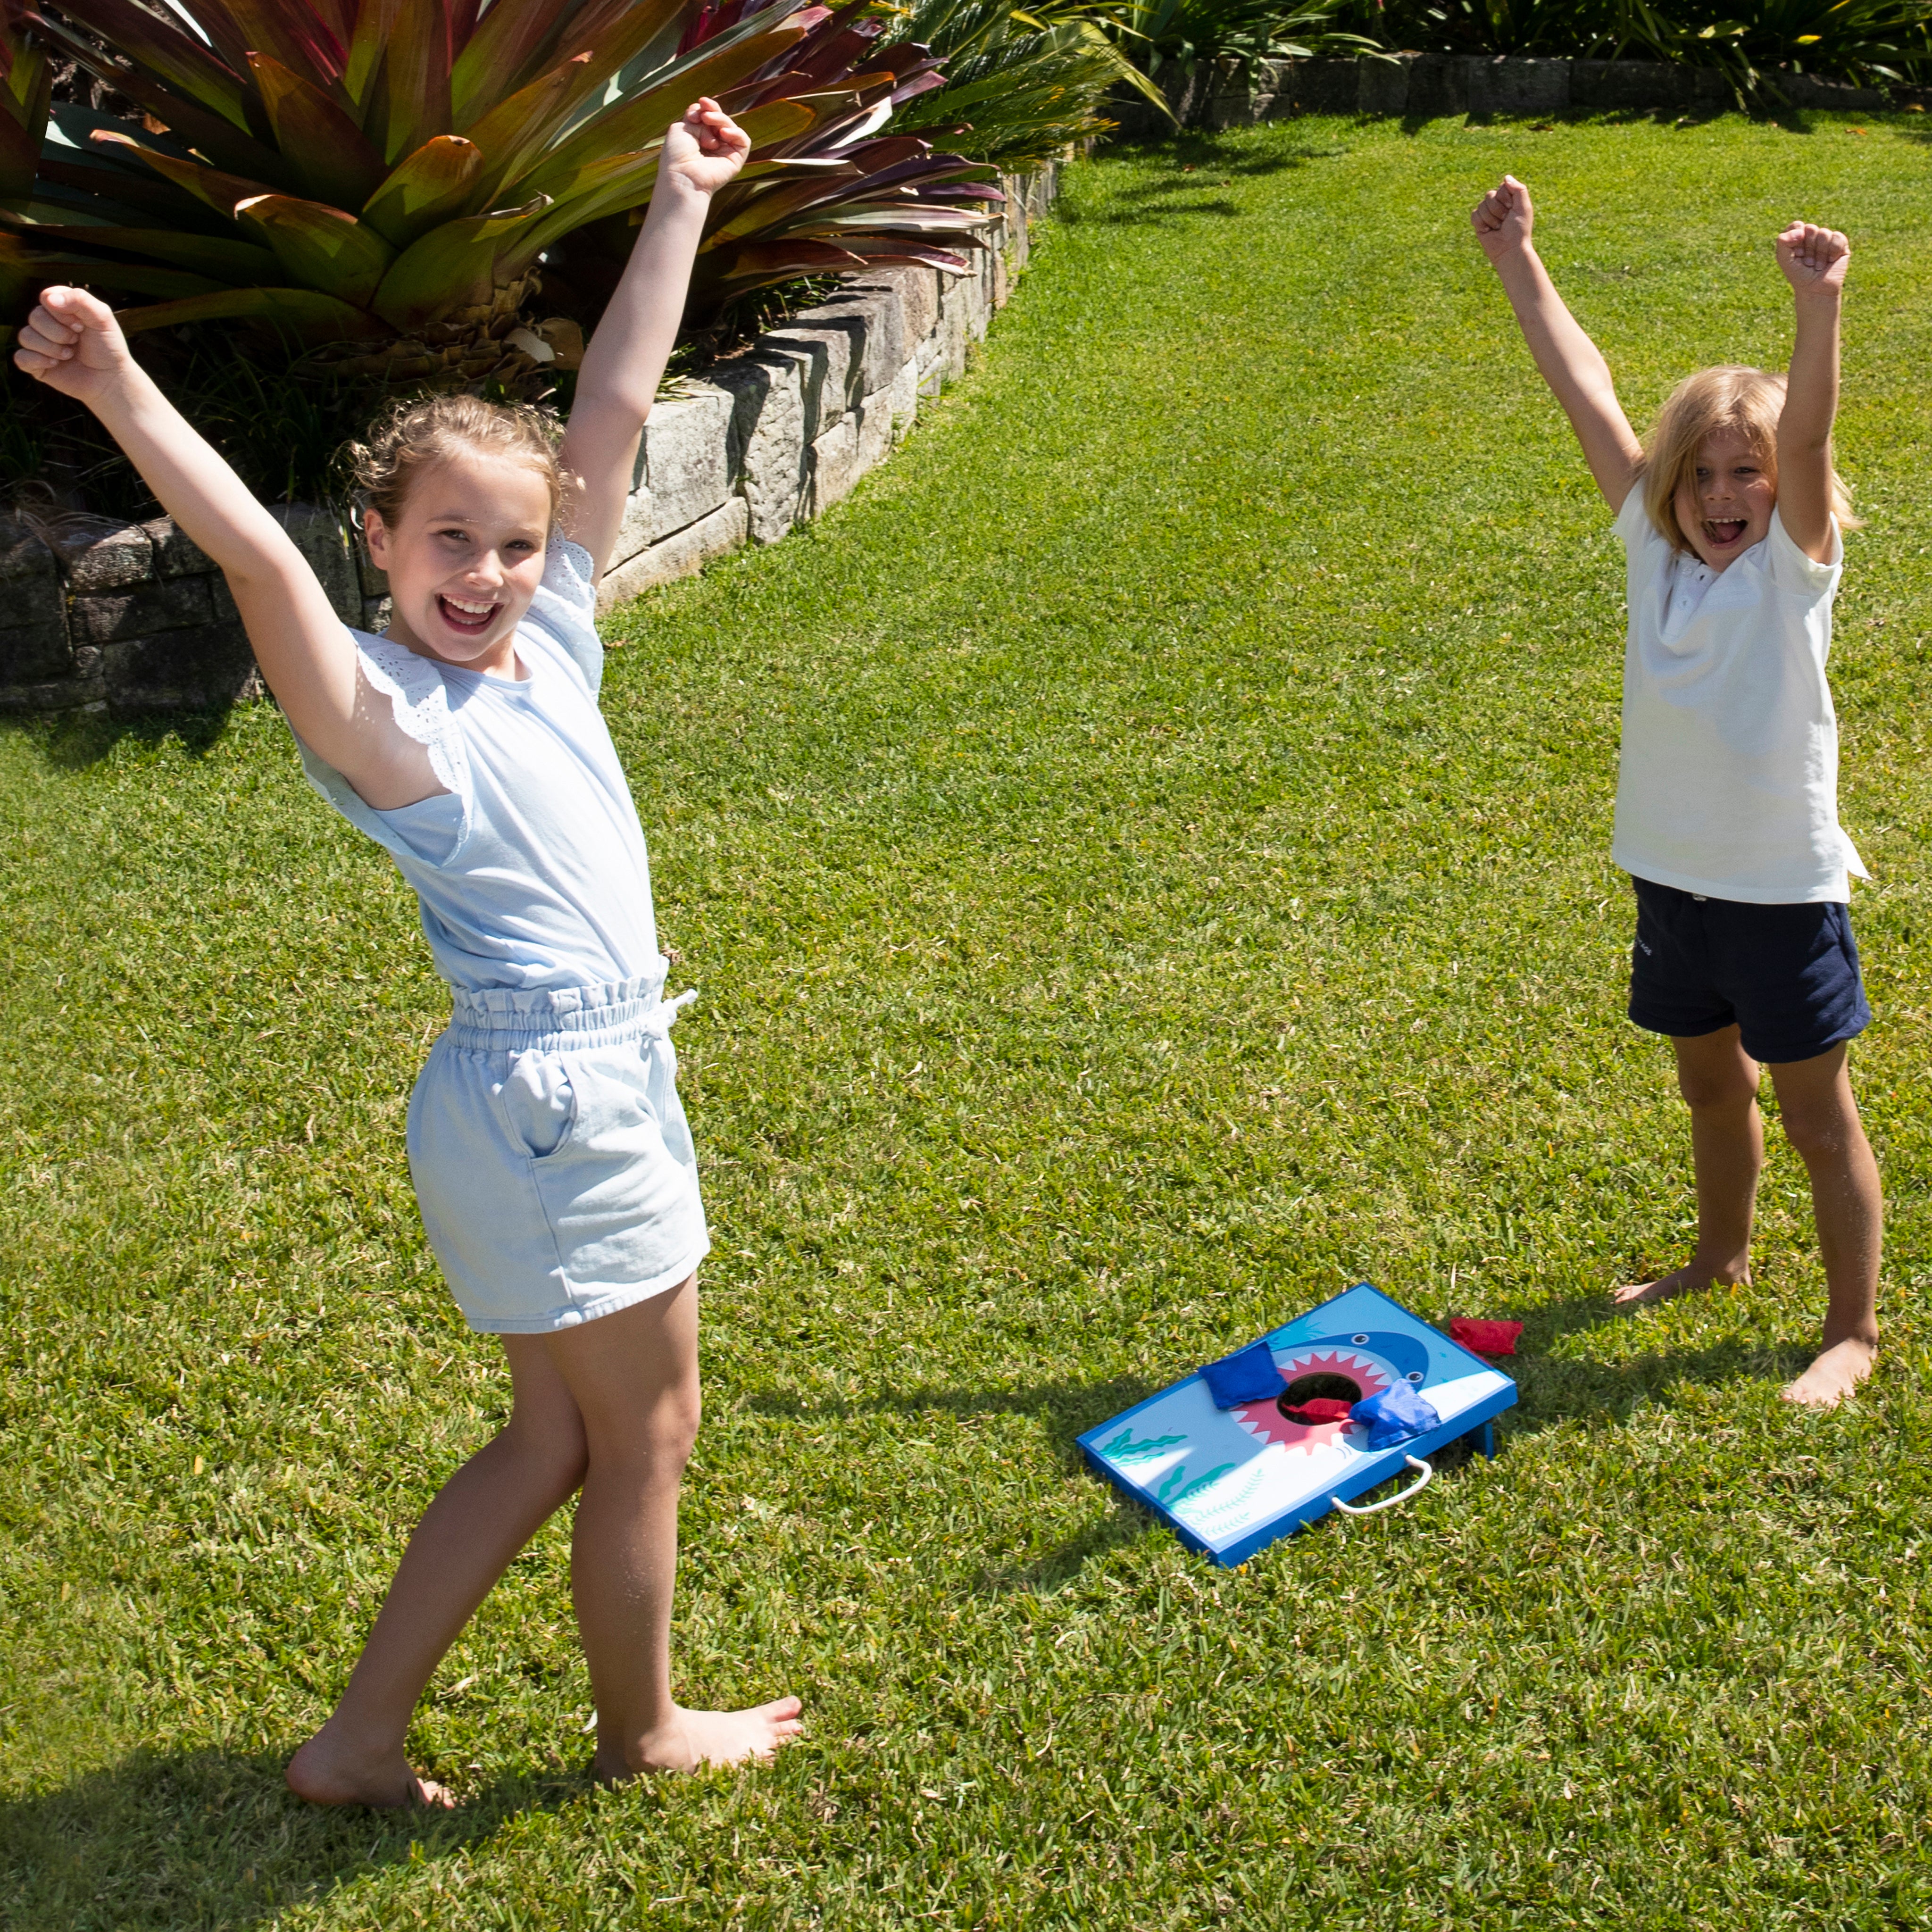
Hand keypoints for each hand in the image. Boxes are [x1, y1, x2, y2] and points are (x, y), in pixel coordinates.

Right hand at [12, 284, 134, 405]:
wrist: (110, 380)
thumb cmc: (108, 348)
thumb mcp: (102, 319)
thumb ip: (80, 300)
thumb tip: (49, 299)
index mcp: (61, 308)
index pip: (46, 298)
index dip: (62, 312)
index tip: (81, 326)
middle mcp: (47, 323)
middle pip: (35, 317)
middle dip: (59, 332)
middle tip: (76, 341)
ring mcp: (40, 343)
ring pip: (26, 336)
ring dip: (51, 348)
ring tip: (69, 355)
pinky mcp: (35, 363)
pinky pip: (21, 357)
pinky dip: (37, 360)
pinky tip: (55, 364)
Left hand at [659, 97, 749, 198]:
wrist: (682, 176)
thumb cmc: (677, 155)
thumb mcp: (682, 127)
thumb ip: (695, 115)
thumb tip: (707, 113)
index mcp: (699, 137)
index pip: (709, 115)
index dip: (707, 107)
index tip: (701, 102)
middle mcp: (713, 144)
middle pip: (720, 119)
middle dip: (714, 111)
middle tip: (704, 114)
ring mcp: (725, 152)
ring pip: (731, 127)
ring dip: (720, 119)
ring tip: (708, 120)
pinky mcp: (736, 160)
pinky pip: (743, 141)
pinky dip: (735, 132)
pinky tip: (723, 133)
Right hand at [1471, 174, 1533, 265]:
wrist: (1510, 249)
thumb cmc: (1519, 229)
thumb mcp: (1524, 206)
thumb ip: (1518, 189)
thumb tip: (1505, 177)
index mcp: (1509, 198)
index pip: (1501, 187)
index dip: (1505, 197)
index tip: (1512, 208)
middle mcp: (1498, 204)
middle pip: (1489, 195)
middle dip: (1497, 209)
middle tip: (1505, 220)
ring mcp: (1487, 214)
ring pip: (1482, 205)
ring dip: (1491, 218)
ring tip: (1498, 228)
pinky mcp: (1478, 223)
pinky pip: (1474, 215)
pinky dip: (1482, 223)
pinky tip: (1489, 231)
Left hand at [1776, 220, 1847, 299]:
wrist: (1815, 290)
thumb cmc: (1799, 276)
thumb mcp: (1784, 259)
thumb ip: (1783, 241)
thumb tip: (1801, 230)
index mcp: (1799, 238)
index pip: (1797, 225)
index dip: (1796, 239)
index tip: (1796, 254)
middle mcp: (1813, 237)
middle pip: (1810, 228)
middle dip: (1807, 248)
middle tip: (1808, 262)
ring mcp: (1828, 240)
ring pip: (1824, 233)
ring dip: (1819, 253)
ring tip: (1818, 265)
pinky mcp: (1841, 244)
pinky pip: (1837, 237)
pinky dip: (1832, 251)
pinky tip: (1830, 261)